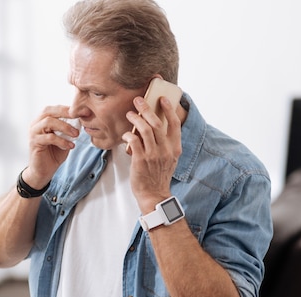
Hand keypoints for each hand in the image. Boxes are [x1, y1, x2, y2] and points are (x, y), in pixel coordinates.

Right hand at [24, 105, 79, 187]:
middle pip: (49, 111)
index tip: (85, 112)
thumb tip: (82, 118)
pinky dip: (62, 141)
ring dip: (65, 127)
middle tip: (80, 118)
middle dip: (66, 113)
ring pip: (48, 122)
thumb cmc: (54, 153)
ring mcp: (33, 133)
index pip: (55, 109)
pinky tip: (70, 146)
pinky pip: (49, 137)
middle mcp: (36, 124)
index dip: (69, 109)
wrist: (43, 171)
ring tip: (76, 135)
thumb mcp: (64, 138)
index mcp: (42, 120)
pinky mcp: (33, 142)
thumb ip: (69, 128)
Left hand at [123, 96, 181, 210]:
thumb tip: (154, 127)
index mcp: (175, 148)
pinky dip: (128, 134)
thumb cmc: (158, 176)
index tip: (162, 99)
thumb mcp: (169, 159)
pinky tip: (125, 134)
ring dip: (135, 119)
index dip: (169, 109)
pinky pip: (134, 141)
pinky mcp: (140, 160)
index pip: (175, 124)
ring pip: (145, 130)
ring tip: (129, 114)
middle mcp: (165, 150)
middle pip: (157, 123)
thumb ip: (165, 144)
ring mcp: (153, 155)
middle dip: (147, 109)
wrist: (154, 194)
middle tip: (138, 101)